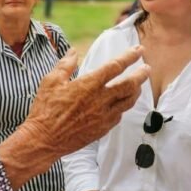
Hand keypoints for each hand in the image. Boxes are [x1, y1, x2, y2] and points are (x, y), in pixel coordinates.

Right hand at [0, 46, 148, 188]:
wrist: (44, 140)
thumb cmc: (45, 109)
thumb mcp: (51, 81)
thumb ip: (65, 64)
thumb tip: (73, 52)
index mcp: (89, 85)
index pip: (116, 67)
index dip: (130, 57)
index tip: (139, 50)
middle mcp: (100, 100)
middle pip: (129, 85)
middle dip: (141, 75)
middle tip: (146, 68)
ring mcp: (103, 116)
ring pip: (128, 102)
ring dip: (136, 91)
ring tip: (138, 85)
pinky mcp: (102, 129)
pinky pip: (119, 115)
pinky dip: (123, 107)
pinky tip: (121, 103)